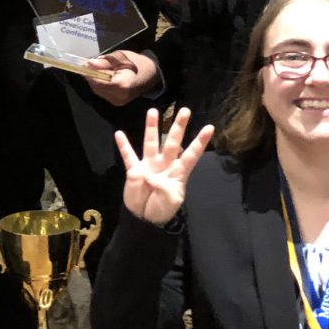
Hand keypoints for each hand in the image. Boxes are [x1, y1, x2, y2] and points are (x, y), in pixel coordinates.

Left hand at [87, 50, 158, 106]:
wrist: (152, 74)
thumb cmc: (137, 63)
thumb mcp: (121, 57)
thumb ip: (105, 62)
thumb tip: (89, 64)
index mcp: (122, 85)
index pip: (98, 82)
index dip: (89, 73)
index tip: (84, 65)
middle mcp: (119, 96)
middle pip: (96, 87)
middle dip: (91, 76)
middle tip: (89, 65)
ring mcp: (118, 101)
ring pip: (98, 91)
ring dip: (95, 80)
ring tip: (97, 69)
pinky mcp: (117, 102)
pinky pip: (103, 93)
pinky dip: (101, 85)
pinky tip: (103, 76)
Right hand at [117, 107, 212, 224]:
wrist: (144, 218)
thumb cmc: (162, 210)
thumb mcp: (171, 201)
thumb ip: (165, 188)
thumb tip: (153, 178)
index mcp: (178, 172)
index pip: (191, 154)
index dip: (200, 142)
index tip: (210, 128)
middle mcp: (165, 165)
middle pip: (172, 142)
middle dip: (179, 127)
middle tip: (185, 110)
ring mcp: (149, 166)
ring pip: (151, 143)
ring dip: (151, 127)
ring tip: (152, 111)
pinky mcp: (135, 170)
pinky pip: (129, 156)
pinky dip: (123, 146)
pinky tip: (119, 134)